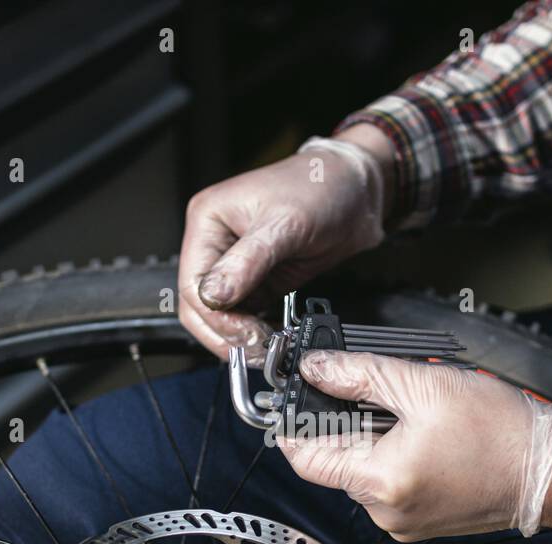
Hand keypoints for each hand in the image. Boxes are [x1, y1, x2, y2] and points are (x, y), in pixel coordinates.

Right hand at [176, 127, 393, 362]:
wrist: (358, 191)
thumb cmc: (321, 187)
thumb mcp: (283, 225)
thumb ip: (247, 262)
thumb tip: (214, 296)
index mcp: (209, 220)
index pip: (193, 283)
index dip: (215, 315)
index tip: (243, 333)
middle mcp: (217, 243)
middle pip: (201, 305)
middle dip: (224, 332)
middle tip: (255, 348)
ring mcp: (238, 264)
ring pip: (223, 315)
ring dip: (240, 335)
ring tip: (267, 346)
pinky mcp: (260, 280)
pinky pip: (247, 315)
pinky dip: (256, 330)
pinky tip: (273, 337)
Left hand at [278, 350, 551, 542]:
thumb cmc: (502, 432)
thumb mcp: (426, 386)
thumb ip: (361, 375)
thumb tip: (317, 367)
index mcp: (380, 482)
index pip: (305, 458)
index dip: (293, 425)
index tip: (294, 397)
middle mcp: (385, 512)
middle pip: (335, 463)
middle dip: (344, 423)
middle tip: (368, 390)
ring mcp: (403, 523)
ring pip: (363, 473)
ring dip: (373, 439)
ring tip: (410, 413)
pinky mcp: (421, 523)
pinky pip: (390, 486)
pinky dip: (395, 457)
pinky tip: (424, 436)